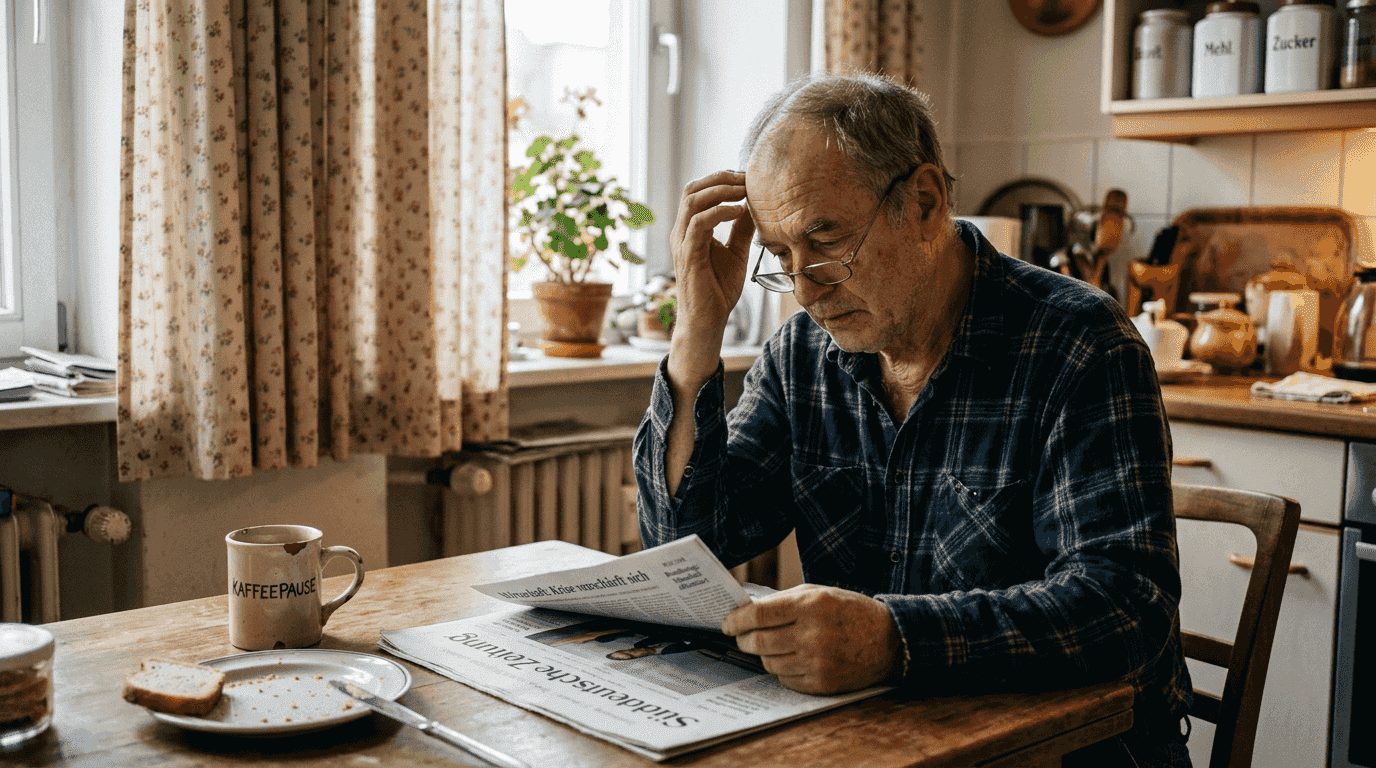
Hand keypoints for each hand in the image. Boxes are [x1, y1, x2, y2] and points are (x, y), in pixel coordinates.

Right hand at [667, 171, 754, 379]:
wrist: (707, 320)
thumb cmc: (718, 290)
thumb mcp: (736, 253)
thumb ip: (741, 230)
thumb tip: (753, 207)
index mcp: (691, 229)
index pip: (699, 191)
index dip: (722, 180)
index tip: (748, 178)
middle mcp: (682, 231)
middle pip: (692, 189)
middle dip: (720, 178)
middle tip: (746, 178)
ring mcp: (682, 242)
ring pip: (693, 200)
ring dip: (721, 190)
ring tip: (744, 190)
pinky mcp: (688, 254)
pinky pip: (699, 223)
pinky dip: (720, 211)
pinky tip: (739, 211)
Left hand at [721, 584, 900, 694]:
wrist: (889, 640)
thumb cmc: (849, 611)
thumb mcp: (819, 593)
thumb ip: (783, 601)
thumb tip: (746, 610)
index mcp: (811, 605)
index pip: (759, 614)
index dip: (736, 620)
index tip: (727, 623)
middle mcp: (813, 634)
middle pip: (758, 642)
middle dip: (744, 639)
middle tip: (743, 636)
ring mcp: (817, 662)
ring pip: (769, 662)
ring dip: (765, 654)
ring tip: (777, 645)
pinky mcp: (822, 683)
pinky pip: (785, 679)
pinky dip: (783, 669)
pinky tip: (795, 658)